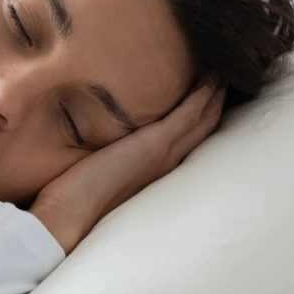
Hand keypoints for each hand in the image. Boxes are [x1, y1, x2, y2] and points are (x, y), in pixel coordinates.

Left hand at [29, 85, 225, 253]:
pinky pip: (188, 115)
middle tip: (225, 79)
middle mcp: (165, 166)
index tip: (207, 98)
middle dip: (215, 104)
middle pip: (202, 130)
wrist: (68, 220)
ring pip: (202, 121)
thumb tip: (91, 147)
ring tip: (222, 73)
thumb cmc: (72, 203)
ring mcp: (163, 156)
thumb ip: (103, 162)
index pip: (185, 143)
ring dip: (214, 96)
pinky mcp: (154, 146)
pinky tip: (211, 78)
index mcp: (153, 175)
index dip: (199, 120)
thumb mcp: (95, 177)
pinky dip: (203, 96)